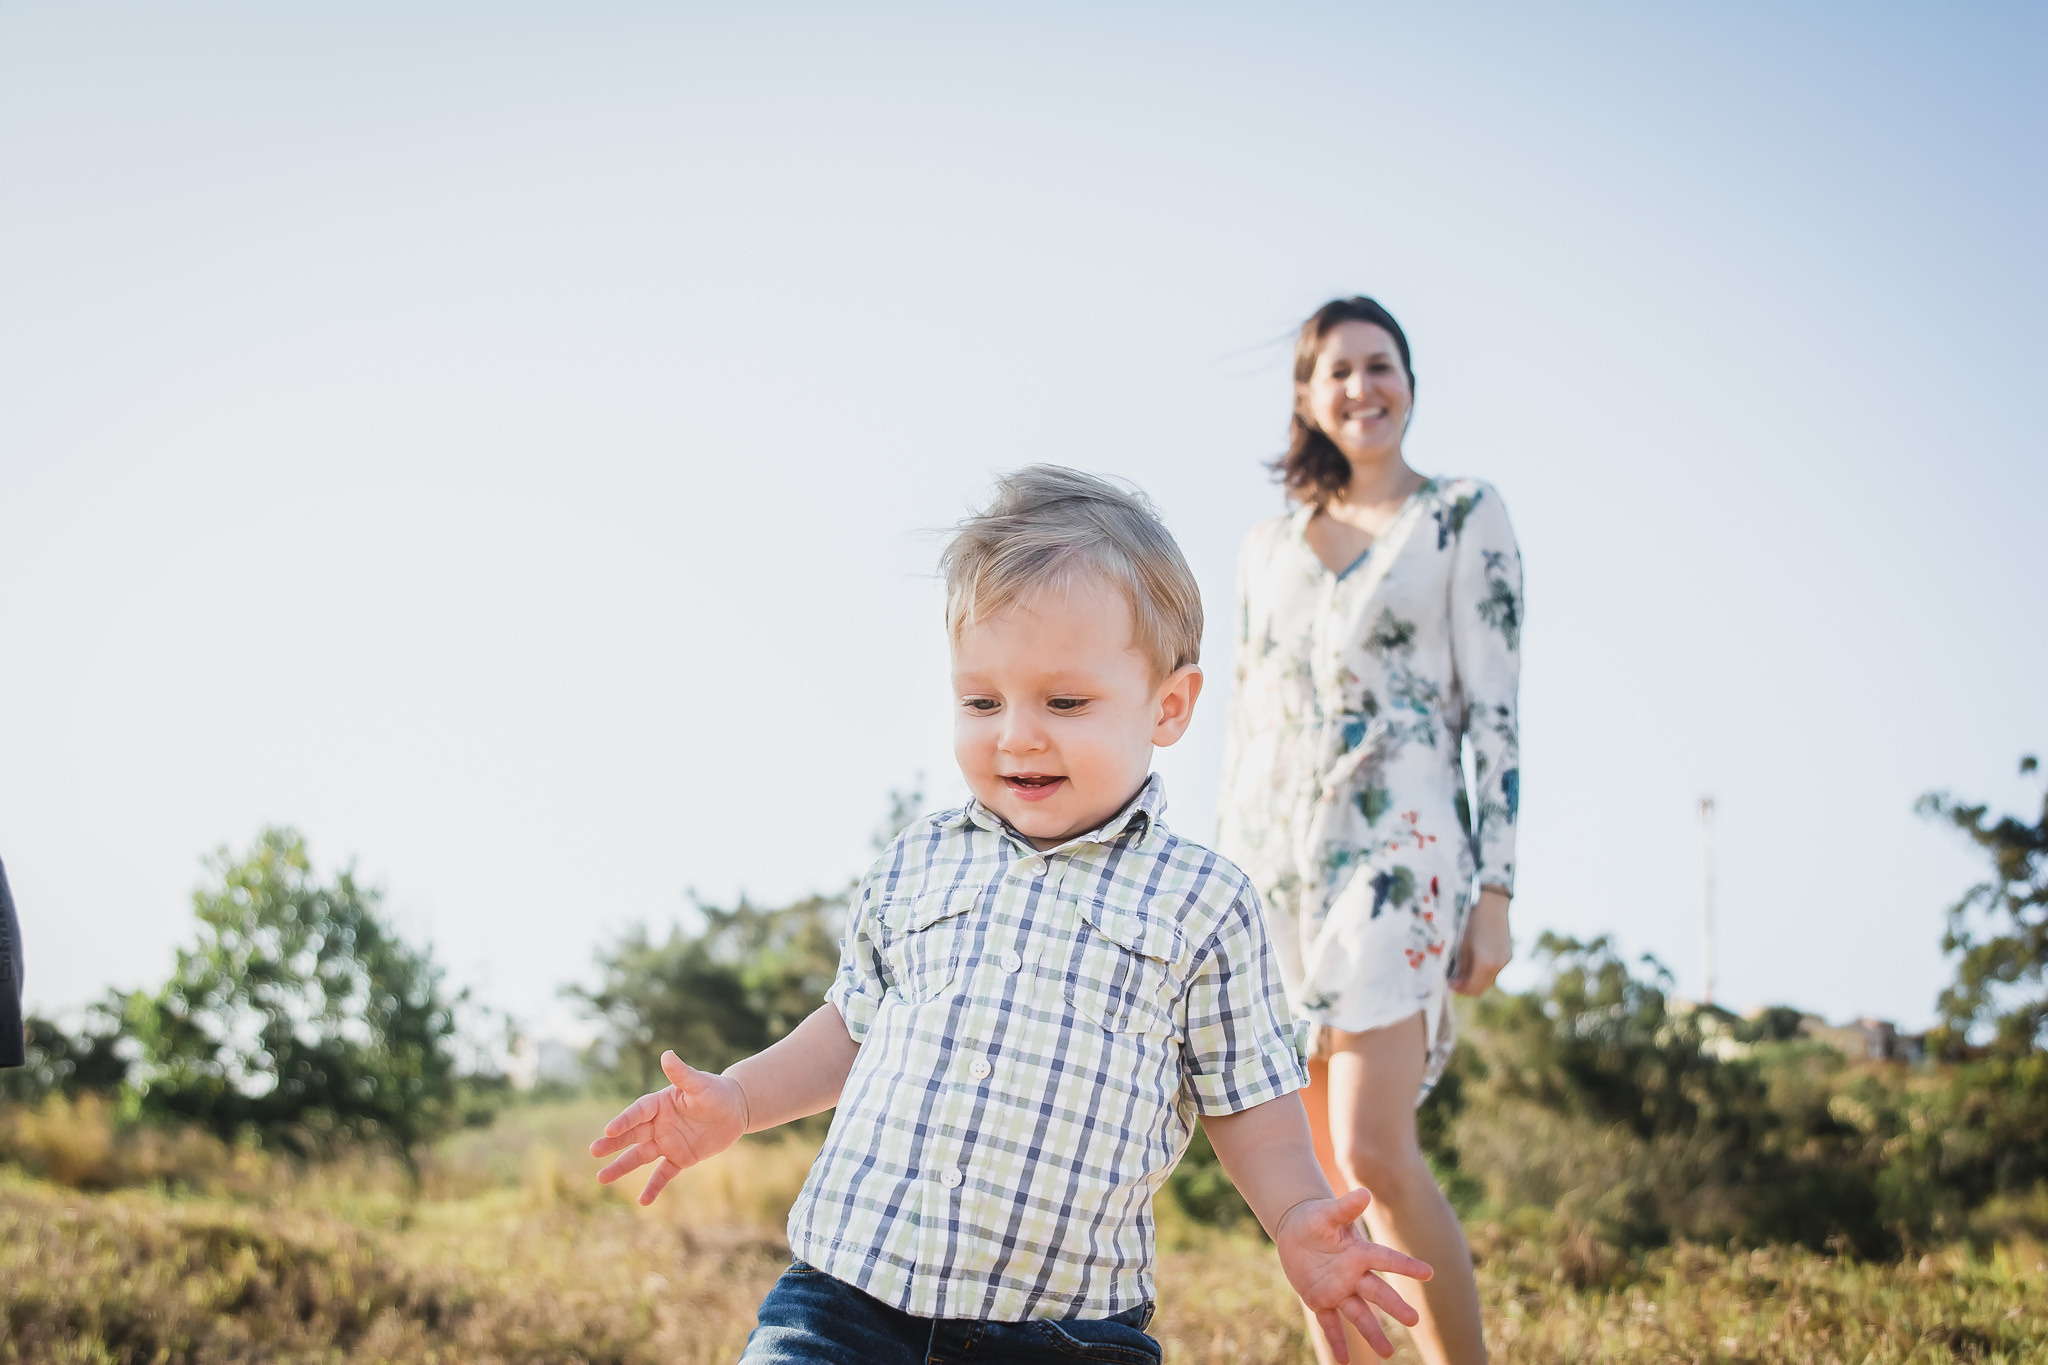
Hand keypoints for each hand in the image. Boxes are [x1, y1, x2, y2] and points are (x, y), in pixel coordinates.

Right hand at [587, 1050, 746, 1204]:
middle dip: (613, 1144)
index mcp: (660, 1104)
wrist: (735, 1110)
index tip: (609, 1130)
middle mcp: (658, 1124)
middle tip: (594, 1151)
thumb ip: (682, 1074)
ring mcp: (667, 1142)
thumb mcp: (701, 1084)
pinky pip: (663, 1174)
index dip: (624, 1121)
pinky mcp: (679, 1158)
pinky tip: (643, 1201)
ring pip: (639, 1156)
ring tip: (601, 1179)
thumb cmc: (717, 1091)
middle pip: (632, 1135)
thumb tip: (666, 1054)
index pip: (638, 1113)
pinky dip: (654, 1187)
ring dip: (622, 1167)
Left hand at [1275, 1188, 1432, 1361]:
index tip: (1429, 1273)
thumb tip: (1364, 1193)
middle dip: (1394, 1306)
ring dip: (1372, 1333)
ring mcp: (1338, 1291)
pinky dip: (1336, 1342)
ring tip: (1388, 1354)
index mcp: (1359, 1253)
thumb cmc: (1316, 1219)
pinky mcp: (1320, 1301)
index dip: (1406, 1266)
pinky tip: (1344, 1362)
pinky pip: (1329, 1324)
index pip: (1387, 1260)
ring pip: (1358, 1314)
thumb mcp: (1327, 1212)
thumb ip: (1345, 1207)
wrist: (1297, 1232)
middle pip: (1377, 1293)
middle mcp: (1353, 1275)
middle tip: (1414, 1320)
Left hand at [1449, 887, 1511, 996]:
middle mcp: (1497, 966)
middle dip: (1466, 988)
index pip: (1471, 988)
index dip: (1458, 989)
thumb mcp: (1461, 946)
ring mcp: (1505, 962)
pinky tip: (1475, 961)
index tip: (1448, 983)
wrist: (1493, 906)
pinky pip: (1494, 972)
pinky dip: (1484, 972)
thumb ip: (1460, 968)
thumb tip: (1455, 983)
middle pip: (1481, 988)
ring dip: (1475, 980)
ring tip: (1463, 970)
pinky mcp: (1508, 957)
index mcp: (1485, 964)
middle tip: (1454, 980)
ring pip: (1488, 981)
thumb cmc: (1472, 923)